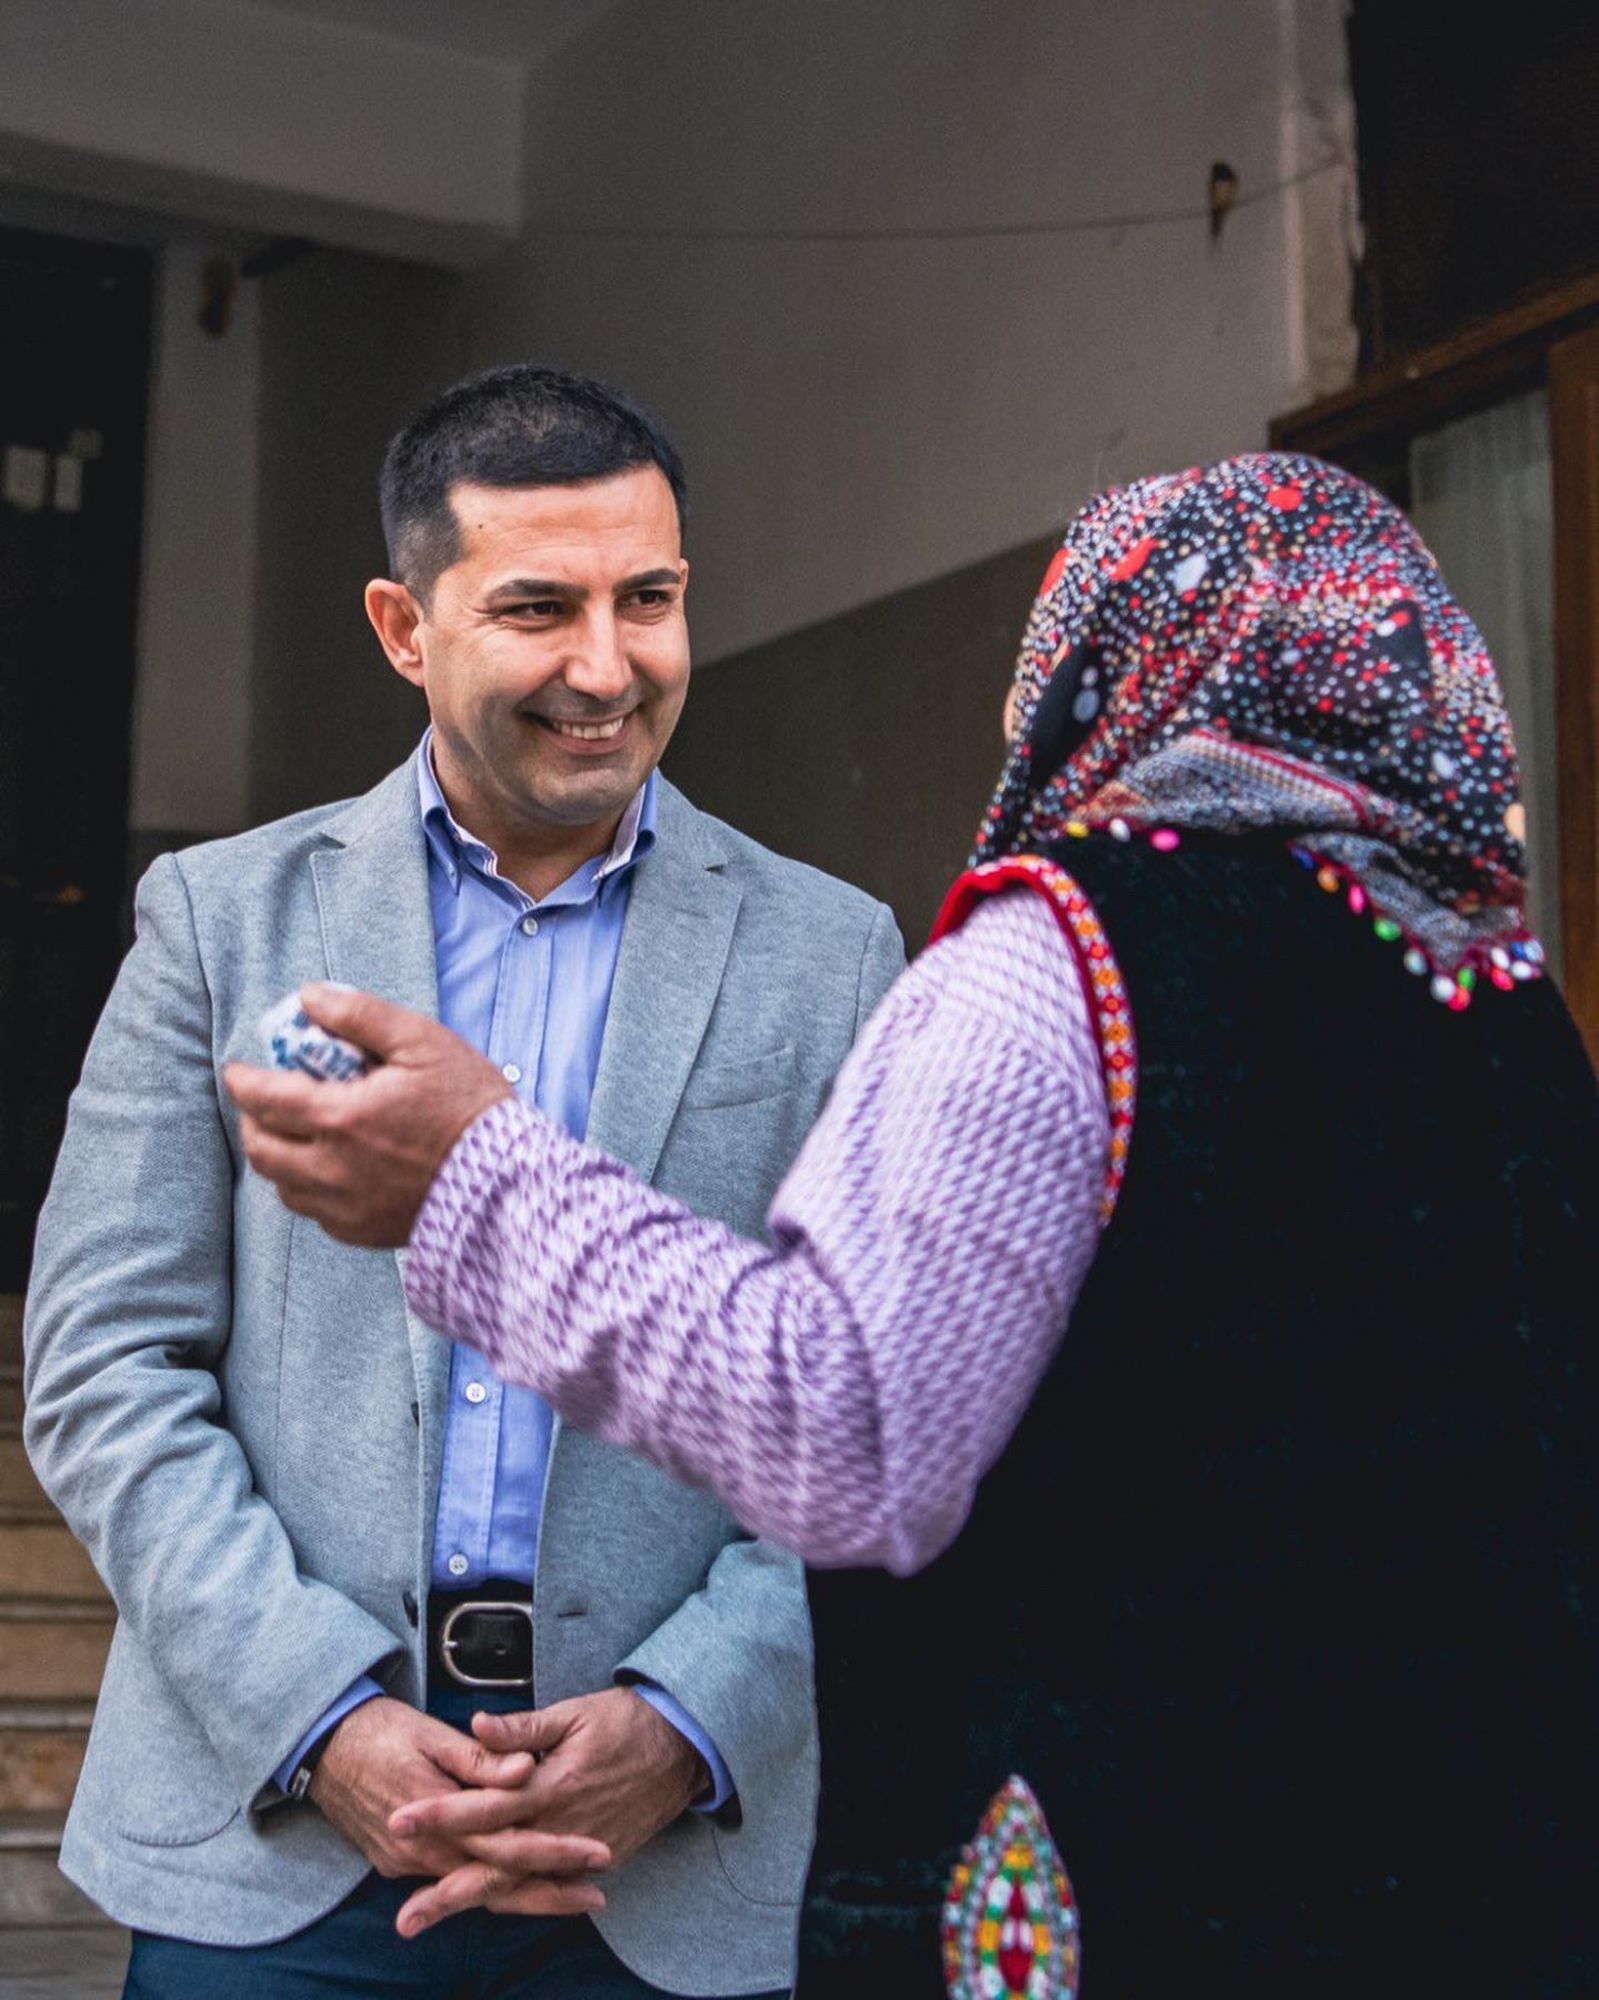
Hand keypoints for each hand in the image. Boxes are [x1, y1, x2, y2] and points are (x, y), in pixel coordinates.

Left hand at [224, 985, 511, 1246]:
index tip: (238, 1070)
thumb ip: (360, 1014)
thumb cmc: (469, 1105)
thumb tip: (309, 996)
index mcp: (342, 1117)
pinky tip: (331, 1167)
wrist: (507, 1181)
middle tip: (266, 1101)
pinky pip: (313, 1211)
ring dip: (277, 1154)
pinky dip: (307, 1186)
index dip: (242, 1080)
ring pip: (281, 1184)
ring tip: (296, 1134)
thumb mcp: (422, 1041)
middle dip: (253, 1119)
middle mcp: (332, 1169)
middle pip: (260, 1147)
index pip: (263, 1099)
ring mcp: (344, 1206)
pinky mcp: (360, 1231)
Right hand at [309, 1696, 608, 1916]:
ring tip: (571, 1898)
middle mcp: (423, 1852)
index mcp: (439, 1813)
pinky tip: (517, 1886)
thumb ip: (481, 1757)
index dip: (555, 1851)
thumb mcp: (431, 1734)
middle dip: (549, 1891)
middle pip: (497, 1883)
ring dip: (523, 1896)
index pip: (508, 1844)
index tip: (597, 1852)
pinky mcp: (396, 1865)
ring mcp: (406, 1865)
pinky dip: (487, 1888)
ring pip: (475, 1890)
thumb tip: (528, 1768)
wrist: (320, 1746)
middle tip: (598, 1896)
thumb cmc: (381, 1730)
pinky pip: (451, 1881)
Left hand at [386, 1688, 708, 1935]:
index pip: (485, 1806)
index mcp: (552, 1786)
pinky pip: (547, 1886)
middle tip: (403, 1918)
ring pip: (518, 1887)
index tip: (400, 1820)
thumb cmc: (627, 1722)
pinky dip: (515, 1900)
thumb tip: (474, 1724)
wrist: (684, 1747)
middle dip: (446, 1891)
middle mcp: (562, 1827)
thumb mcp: (575, 1712)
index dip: (441, 1814)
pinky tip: (483, 1906)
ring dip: (472, 1903)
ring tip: (428, 1918)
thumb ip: (522, 1728)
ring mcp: (580, 1851)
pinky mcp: (598, 1860)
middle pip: (495, 1867)